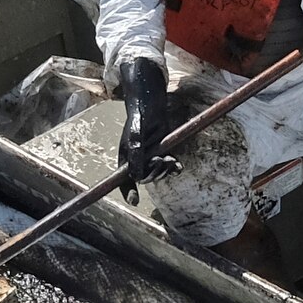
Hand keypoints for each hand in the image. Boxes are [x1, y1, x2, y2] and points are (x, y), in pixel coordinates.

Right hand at [115, 57, 173, 185]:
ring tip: (172, 161)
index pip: (123, 180)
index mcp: (125, 157)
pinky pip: (167, 166)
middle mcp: (136, 159)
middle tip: (163, 161)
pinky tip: (178, 165)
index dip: (128, 192)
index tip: (135, 201)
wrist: (151, 102)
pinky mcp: (161, 151)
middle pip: (144, 178)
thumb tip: (135, 176)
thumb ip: (136, 154)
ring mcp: (149, 156)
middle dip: (155, 174)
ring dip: (165, 170)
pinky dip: (173, 167)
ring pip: (157, 173)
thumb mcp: (136, 134)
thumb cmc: (139, 115)